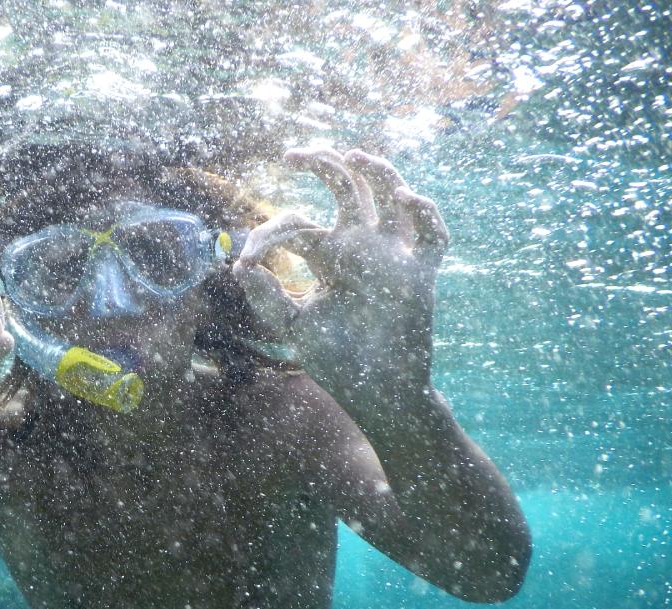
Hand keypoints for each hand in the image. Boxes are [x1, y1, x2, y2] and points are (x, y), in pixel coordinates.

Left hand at [233, 148, 449, 415]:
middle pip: (346, 188)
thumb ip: (267, 298)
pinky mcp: (420, 273)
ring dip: (375, 171)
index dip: (271, 233)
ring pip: (389, 196)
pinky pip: (432, 236)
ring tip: (352, 155)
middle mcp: (359, 248)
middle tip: (292, 155)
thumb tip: (239, 264)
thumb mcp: (293, 327)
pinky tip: (403, 198)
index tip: (251, 257)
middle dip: (321, 164)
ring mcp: (391, 256)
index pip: (299, 223)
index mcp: (327, 257)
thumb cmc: (335, 361)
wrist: (375, 391)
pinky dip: (424, 213)